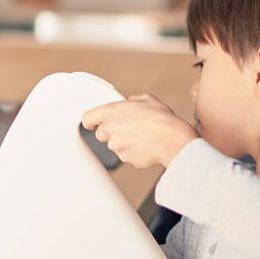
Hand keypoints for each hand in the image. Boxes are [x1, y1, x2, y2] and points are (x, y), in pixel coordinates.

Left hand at [81, 94, 195, 169]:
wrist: (172, 140)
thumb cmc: (161, 118)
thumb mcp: (147, 99)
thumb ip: (132, 100)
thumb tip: (129, 102)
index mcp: (112, 112)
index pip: (87, 118)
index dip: (91, 121)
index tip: (93, 123)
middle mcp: (110, 129)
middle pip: (101, 133)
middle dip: (111, 132)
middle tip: (128, 128)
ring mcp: (116, 146)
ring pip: (114, 145)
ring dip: (124, 142)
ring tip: (142, 136)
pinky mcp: (125, 158)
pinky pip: (126, 155)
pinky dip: (133, 152)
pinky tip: (145, 145)